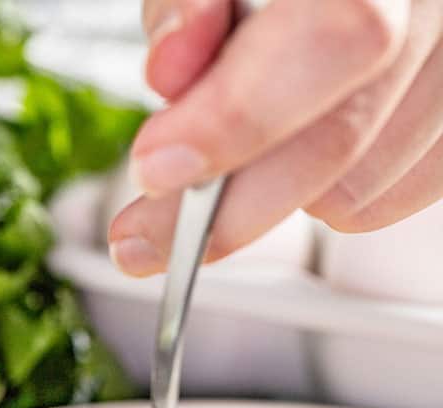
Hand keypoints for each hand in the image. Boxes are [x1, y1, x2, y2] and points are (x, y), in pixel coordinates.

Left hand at [109, 0, 442, 273]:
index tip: (157, 166)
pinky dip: (321, 201)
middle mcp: (435, 12)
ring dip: (273, 195)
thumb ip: (191, 3)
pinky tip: (293, 155)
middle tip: (146, 232)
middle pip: (341, 138)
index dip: (238, 116)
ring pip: (356, 188)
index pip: (333, 36)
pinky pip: (385, 202)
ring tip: (237, 152)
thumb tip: (172, 69)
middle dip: (226, 205)